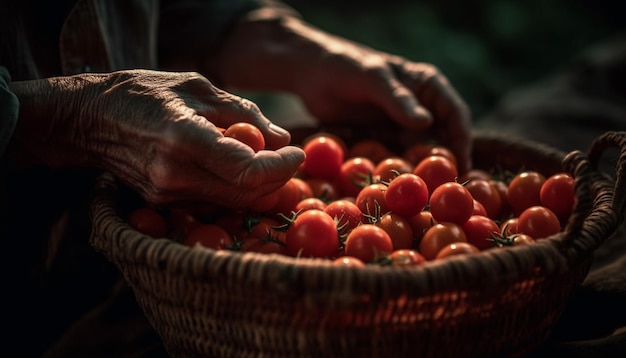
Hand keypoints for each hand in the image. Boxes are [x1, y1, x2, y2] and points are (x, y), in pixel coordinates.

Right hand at [8, 70, 304, 207]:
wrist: (89, 120)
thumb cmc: (144, 93)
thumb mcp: (197, 87)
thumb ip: (244, 112)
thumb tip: (282, 138)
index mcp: (183, 139)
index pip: (248, 171)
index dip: (282, 166)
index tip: (298, 152)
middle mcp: (175, 176)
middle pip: (247, 195)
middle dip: (278, 179)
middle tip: (289, 157)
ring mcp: (167, 195)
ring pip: (234, 203)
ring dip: (259, 184)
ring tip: (265, 156)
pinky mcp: (164, 203)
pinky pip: (214, 201)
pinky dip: (235, 187)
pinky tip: (235, 165)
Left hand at [295, 44, 472, 172]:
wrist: (312, 74)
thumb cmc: (346, 67)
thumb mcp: (373, 79)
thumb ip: (398, 99)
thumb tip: (427, 123)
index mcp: (427, 85)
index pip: (454, 113)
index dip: (462, 140)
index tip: (462, 166)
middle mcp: (420, 107)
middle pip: (442, 137)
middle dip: (445, 162)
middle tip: (446, 188)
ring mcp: (401, 124)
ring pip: (419, 151)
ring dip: (421, 171)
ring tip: (424, 194)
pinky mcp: (383, 138)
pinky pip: (396, 157)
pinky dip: (399, 171)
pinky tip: (397, 188)